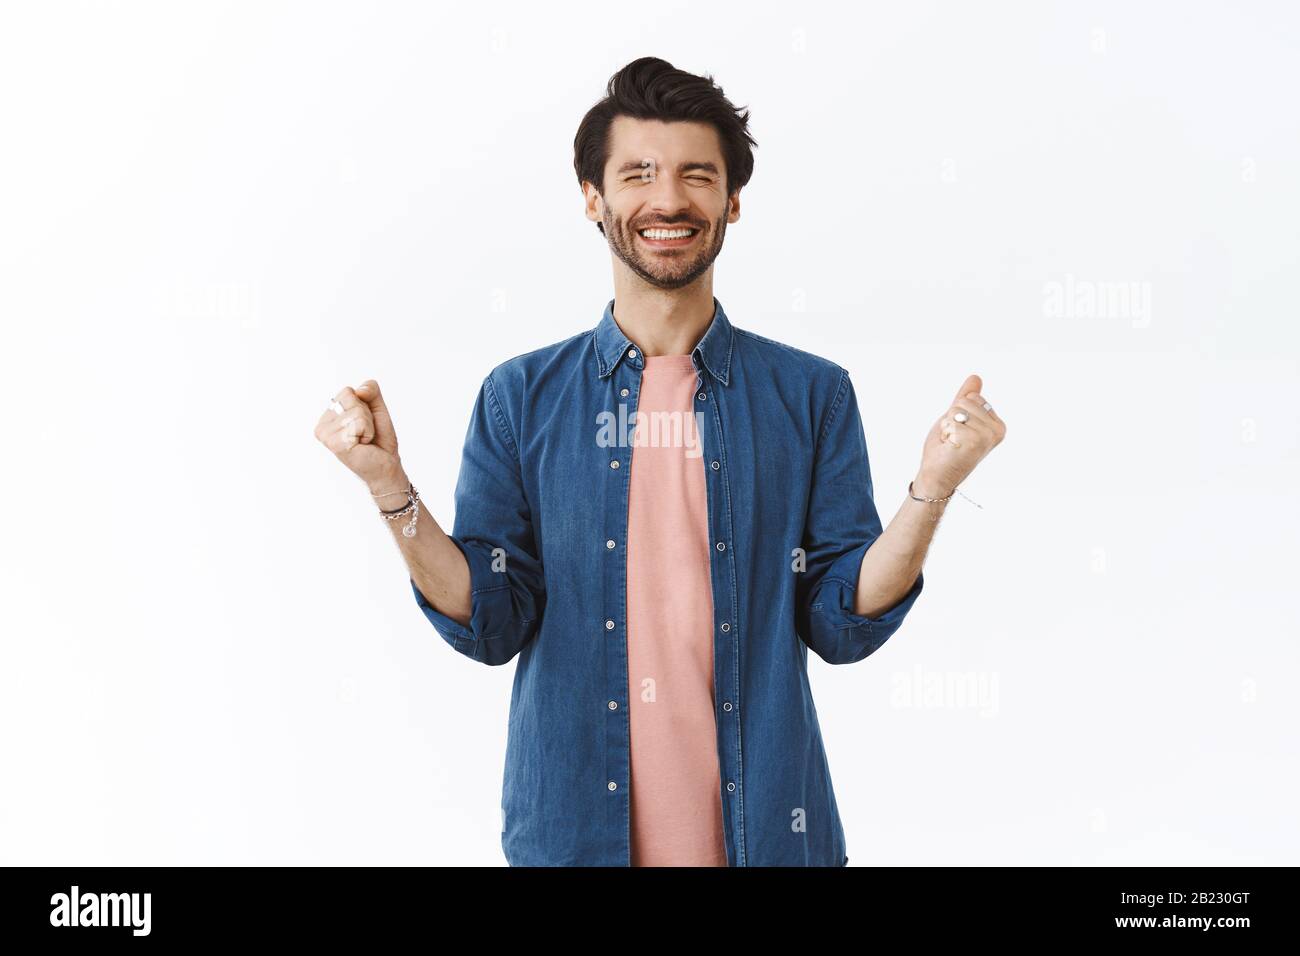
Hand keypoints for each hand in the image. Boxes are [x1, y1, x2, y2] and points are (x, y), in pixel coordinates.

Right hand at [314, 379, 405, 491]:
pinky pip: (359, 422)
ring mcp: (326, 435)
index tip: (364, 423)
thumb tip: (359, 390)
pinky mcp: (335, 444)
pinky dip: (368, 432)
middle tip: (365, 432)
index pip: (347, 391)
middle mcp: (322, 425)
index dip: (364, 405)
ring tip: (364, 440)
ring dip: (368, 425)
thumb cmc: (379, 438)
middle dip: (366, 414)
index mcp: (328, 415)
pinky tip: (362, 445)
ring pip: (356, 410)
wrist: (386, 464)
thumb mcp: (376, 407)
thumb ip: (370, 390)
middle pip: (350, 397)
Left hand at [916, 373, 1006, 496]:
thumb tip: (975, 377)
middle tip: (954, 438)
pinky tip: (950, 448)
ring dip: (948, 427)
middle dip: (952, 418)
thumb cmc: (946, 449)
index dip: (957, 412)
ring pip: (958, 410)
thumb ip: (966, 399)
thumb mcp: (957, 418)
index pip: (973, 397)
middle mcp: (997, 430)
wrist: (936, 476)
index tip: (959, 431)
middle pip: (966, 401)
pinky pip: (952, 421)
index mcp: (996, 424)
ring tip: (952, 443)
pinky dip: (945, 434)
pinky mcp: (975, 441)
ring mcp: (987, 436)